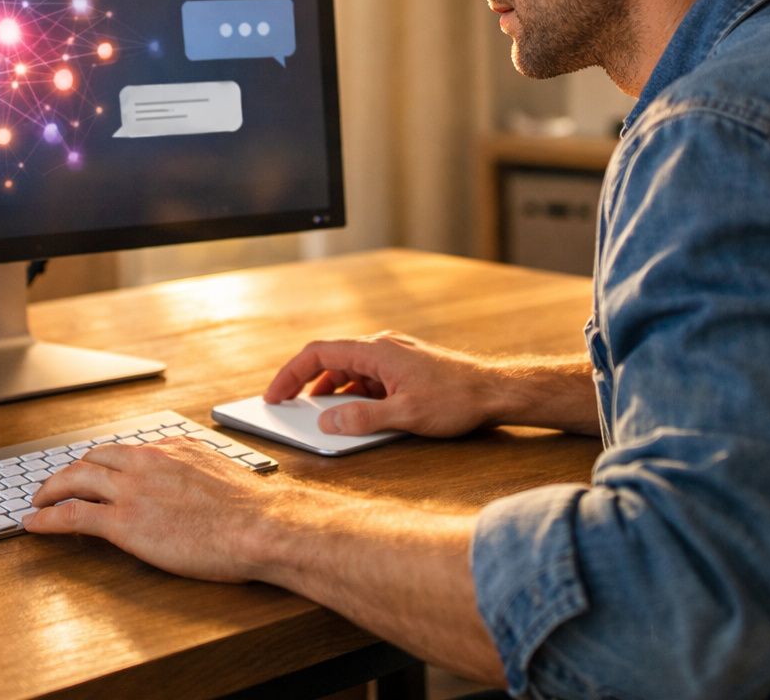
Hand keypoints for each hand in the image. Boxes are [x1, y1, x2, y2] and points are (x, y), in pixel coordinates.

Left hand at [22, 438, 286, 581]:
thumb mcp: (222, 472)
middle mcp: (146, 461)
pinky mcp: (124, 523)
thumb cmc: (252, 509)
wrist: (260, 525)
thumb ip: (197, 470)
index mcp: (171, 447)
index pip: (124, 449)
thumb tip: (193, 479)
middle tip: (57, 483)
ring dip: (49, 490)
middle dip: (69, 471)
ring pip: (75, 480)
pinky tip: (32, 524)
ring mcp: (132, 490)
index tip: (93, 469)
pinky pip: (72, 516)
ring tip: (37, 501)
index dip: (102, 462)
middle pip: (92, 458)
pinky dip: (46, 518)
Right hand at [264, 331, 509, 437]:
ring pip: (349, 370)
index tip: (273, 395)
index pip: (318, 353)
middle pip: (330, 359)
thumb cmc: (456, 399)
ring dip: (330, 391)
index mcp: (375, 350)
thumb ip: (361, 419)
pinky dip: (353, 394)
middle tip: (286, 407)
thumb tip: (325, 422)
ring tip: (318, 416)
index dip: (290, 374)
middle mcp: (381, 347)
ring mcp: (394, 357)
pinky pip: (368, 378)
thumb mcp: (405, 415)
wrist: (496, 392)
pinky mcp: (404, 369)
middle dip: (305, 384)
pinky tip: (354, 414)